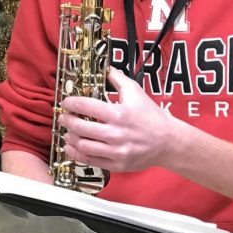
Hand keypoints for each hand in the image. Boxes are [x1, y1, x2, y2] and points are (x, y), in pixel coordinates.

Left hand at [58, 67, 183, 172]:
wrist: (169, 142)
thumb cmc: (151, 116)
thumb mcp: (136, 93)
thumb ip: (118, 79)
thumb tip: (105, 68)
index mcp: (118, 114)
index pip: (86, 106)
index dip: (71, 103)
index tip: (66, 102)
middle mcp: (116, 134)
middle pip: (81, 128)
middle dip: (67, 121)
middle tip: (63, 117)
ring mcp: (116, 151)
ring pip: (83, 146)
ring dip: (70, 138)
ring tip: (67, 132)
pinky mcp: (117, 165)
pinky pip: (91, 161)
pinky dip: (77, 155)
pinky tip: (71, 147)